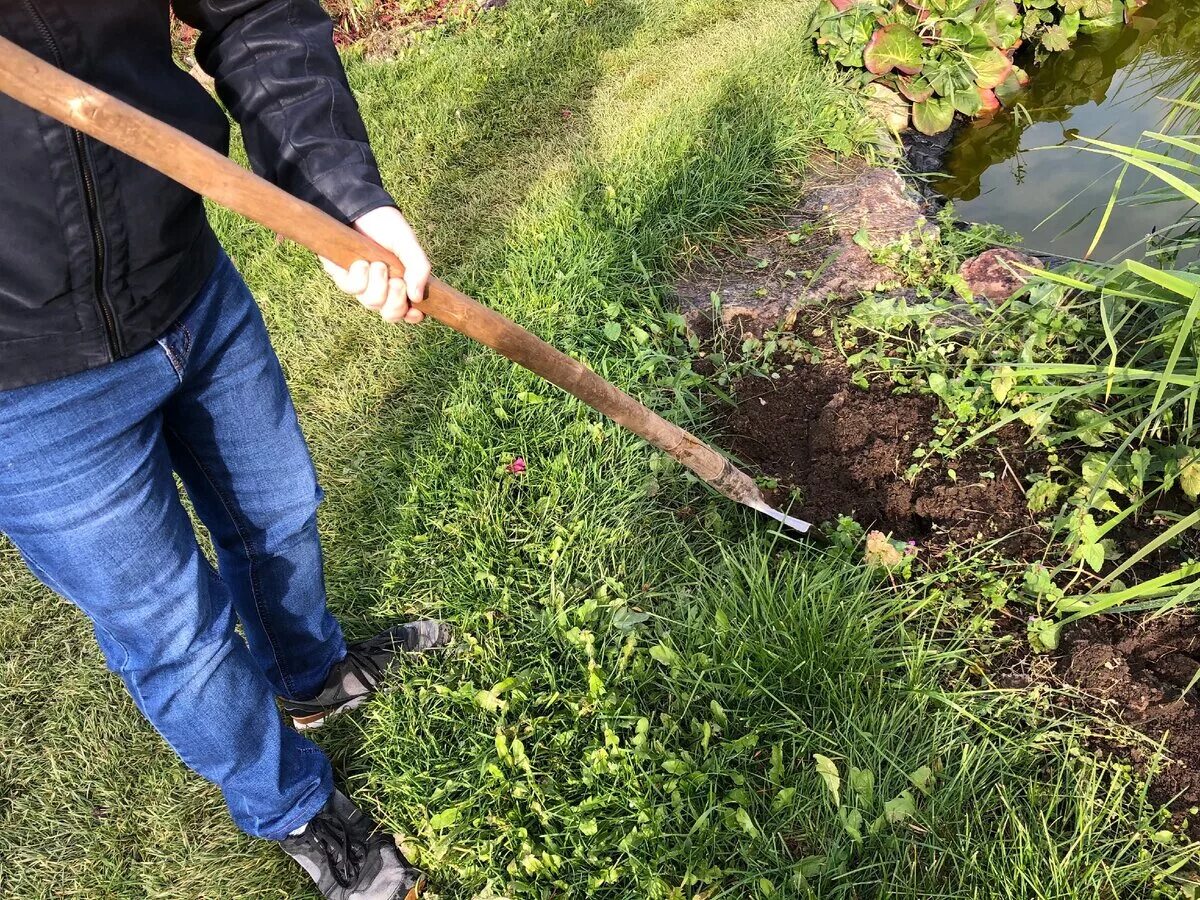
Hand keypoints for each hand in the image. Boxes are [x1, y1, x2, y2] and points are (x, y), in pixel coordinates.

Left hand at [320, 206, 430, 323]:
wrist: (358, 206)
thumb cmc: (386, 225)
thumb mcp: (408, 244)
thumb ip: (419, 268)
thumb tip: (417, 298)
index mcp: (401, 282)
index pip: (408, 311)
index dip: (412, 316)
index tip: (415, 311)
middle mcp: (381, 287)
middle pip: (390, 314)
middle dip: (395, 302)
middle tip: (397, 282)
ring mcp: (362, 284)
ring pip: (371, 303)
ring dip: (377, 285)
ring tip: (377, 264)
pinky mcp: (342, 276)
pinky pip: (351, 290)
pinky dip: (359, 277)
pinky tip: (362, 262)